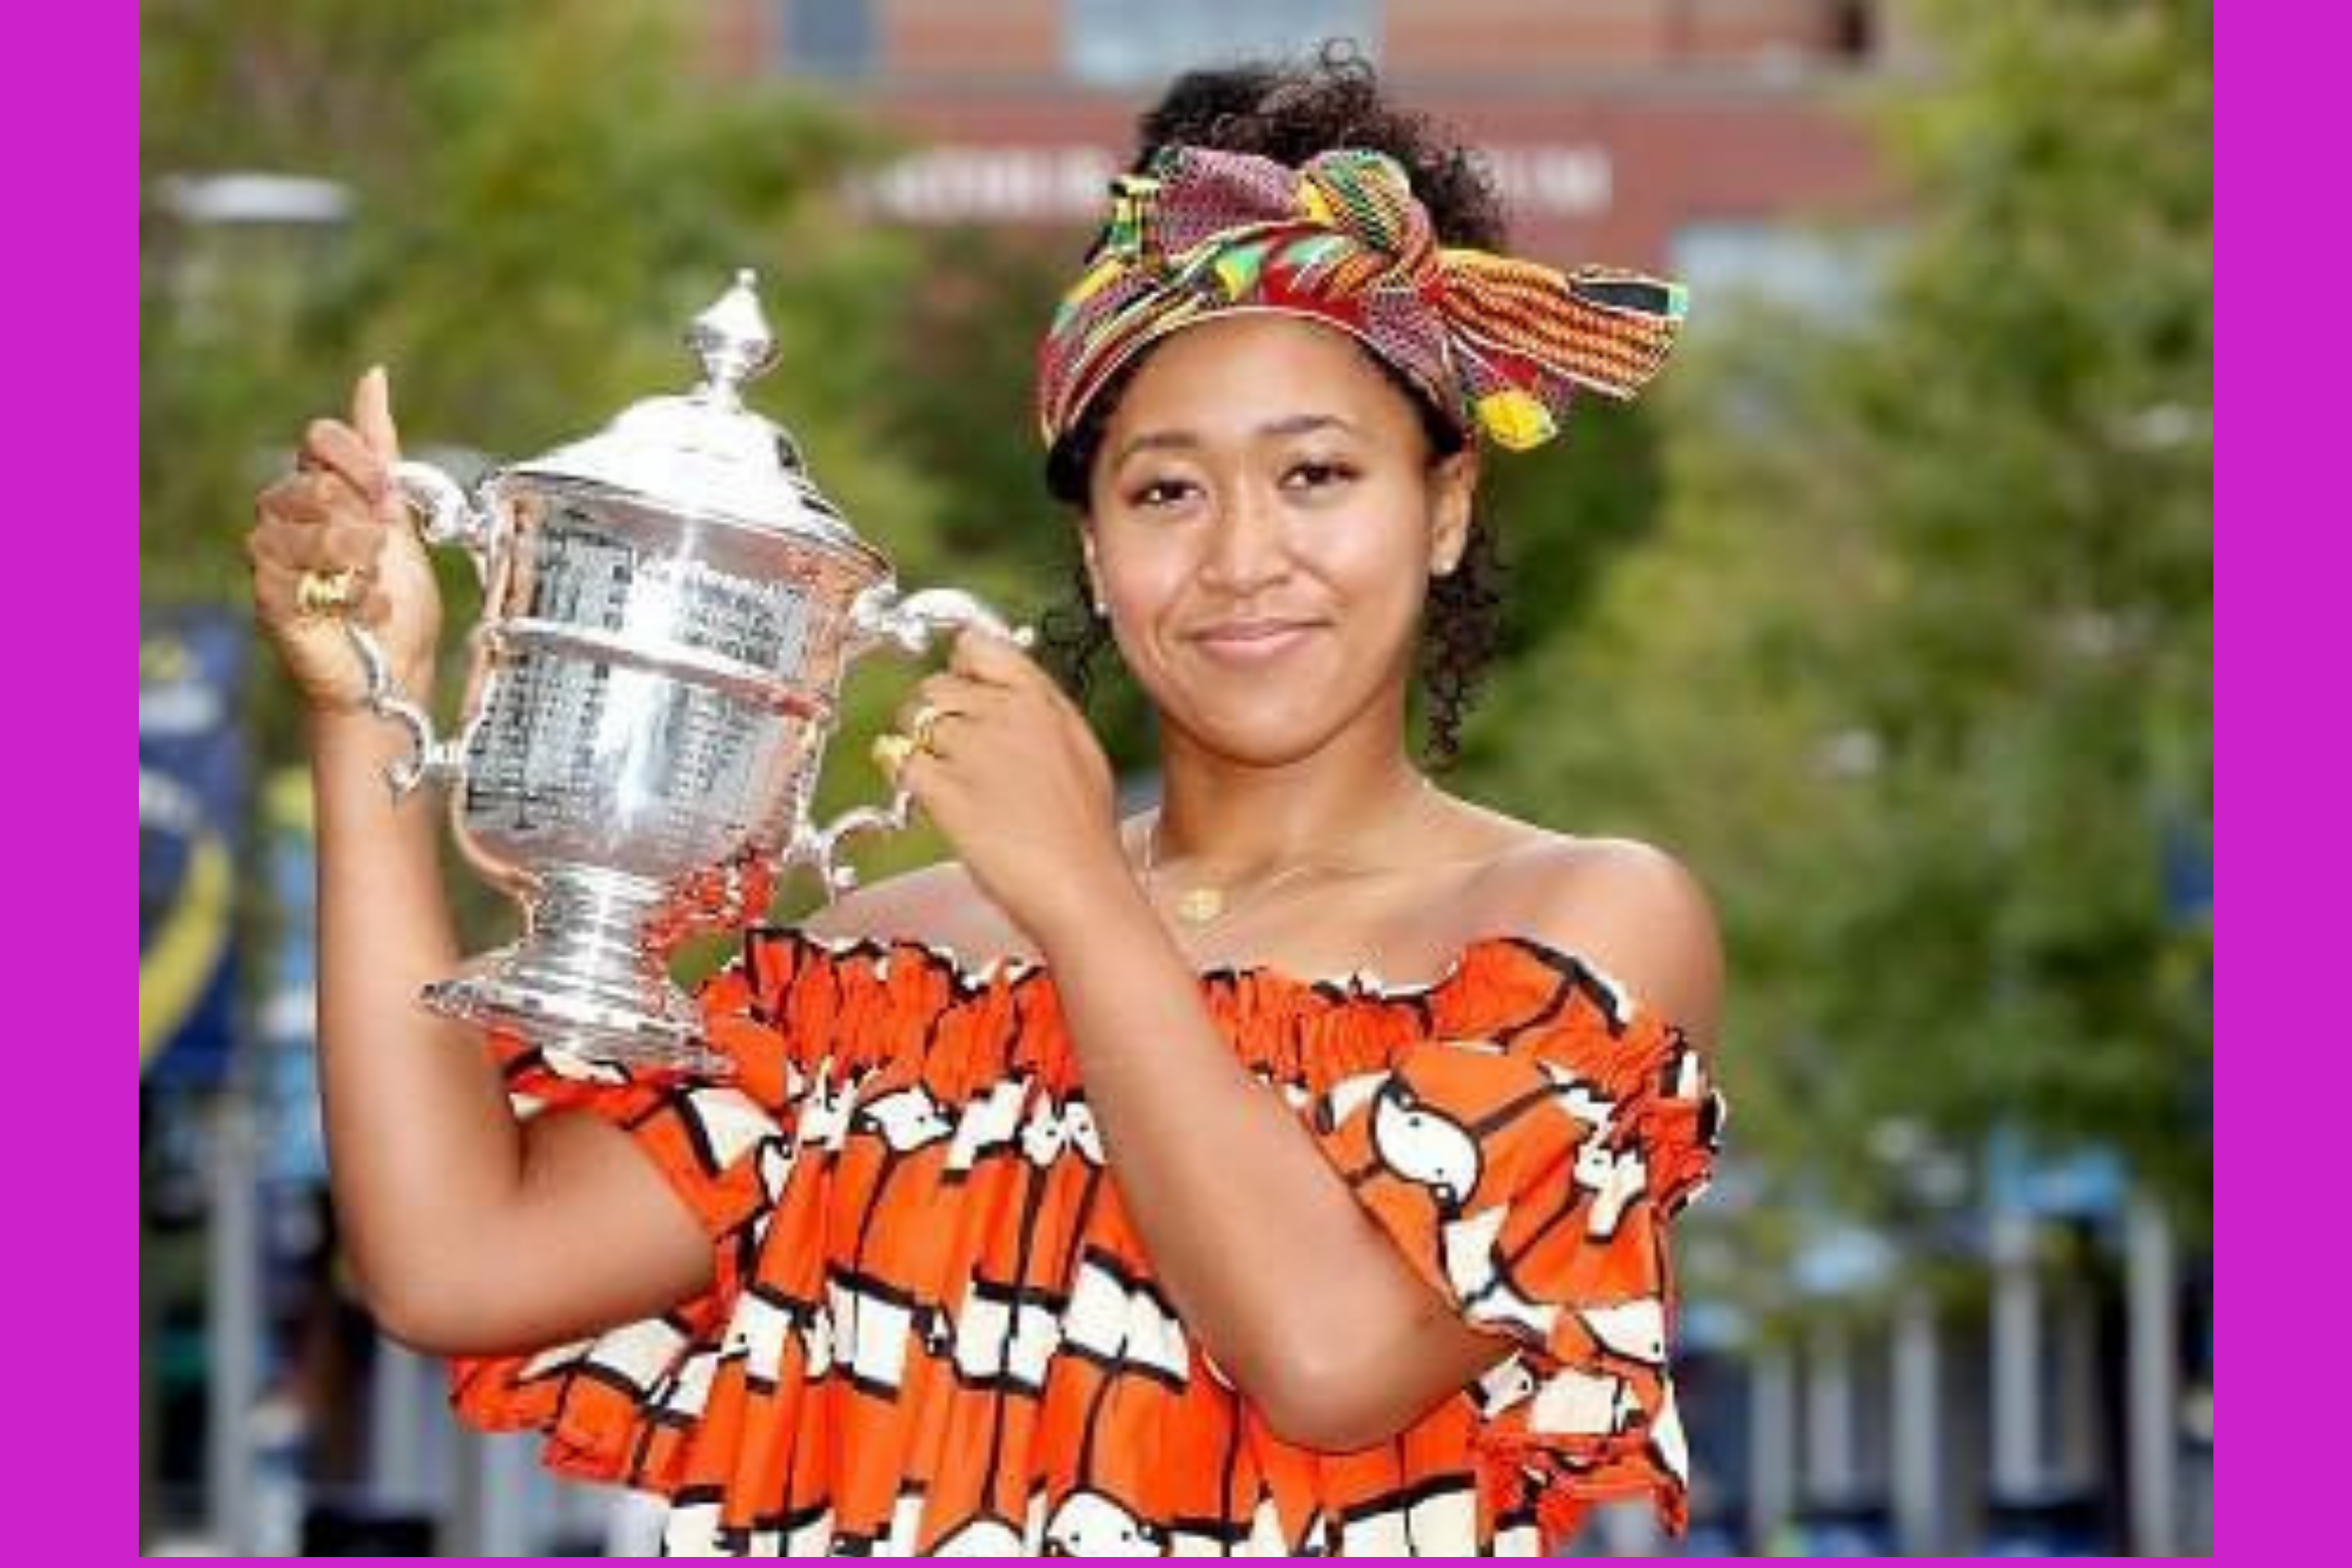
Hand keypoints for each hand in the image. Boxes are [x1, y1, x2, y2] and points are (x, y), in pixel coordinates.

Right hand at [246, 367, 442, 710]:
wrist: (397, 669)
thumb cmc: (397, 599)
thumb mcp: (400, 516)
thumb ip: (379, 449)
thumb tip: (372, 374)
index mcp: (313, 487)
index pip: (320, 437)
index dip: (361, 462)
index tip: (390, 496)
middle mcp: (281, 515)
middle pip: (316, 483)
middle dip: (367, 520)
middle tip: (383, 552)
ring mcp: (269, 557)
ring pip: (312, 530)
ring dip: (362, 561)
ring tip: (374, 583)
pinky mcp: (267, 599)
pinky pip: (305, 577)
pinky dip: (355, 597)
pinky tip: (367, 612)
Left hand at [881, 628, 1133, 944]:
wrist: (1081, 889)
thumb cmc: (1085, 837)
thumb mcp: (1080, 753)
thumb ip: (1042, 716)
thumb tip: (1011, 700)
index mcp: (1043, 701)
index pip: (979, 648)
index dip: (958, 667)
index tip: (956, 684)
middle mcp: (1007, 713)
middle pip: (936, 685)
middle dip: (930, 712)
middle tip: (941, 746)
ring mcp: (974, 748)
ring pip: (913, 721)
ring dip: (914, 745)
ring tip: (936, 776)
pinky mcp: (945, 788)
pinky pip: (901, 762)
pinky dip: (903, 777)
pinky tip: (924, 796)